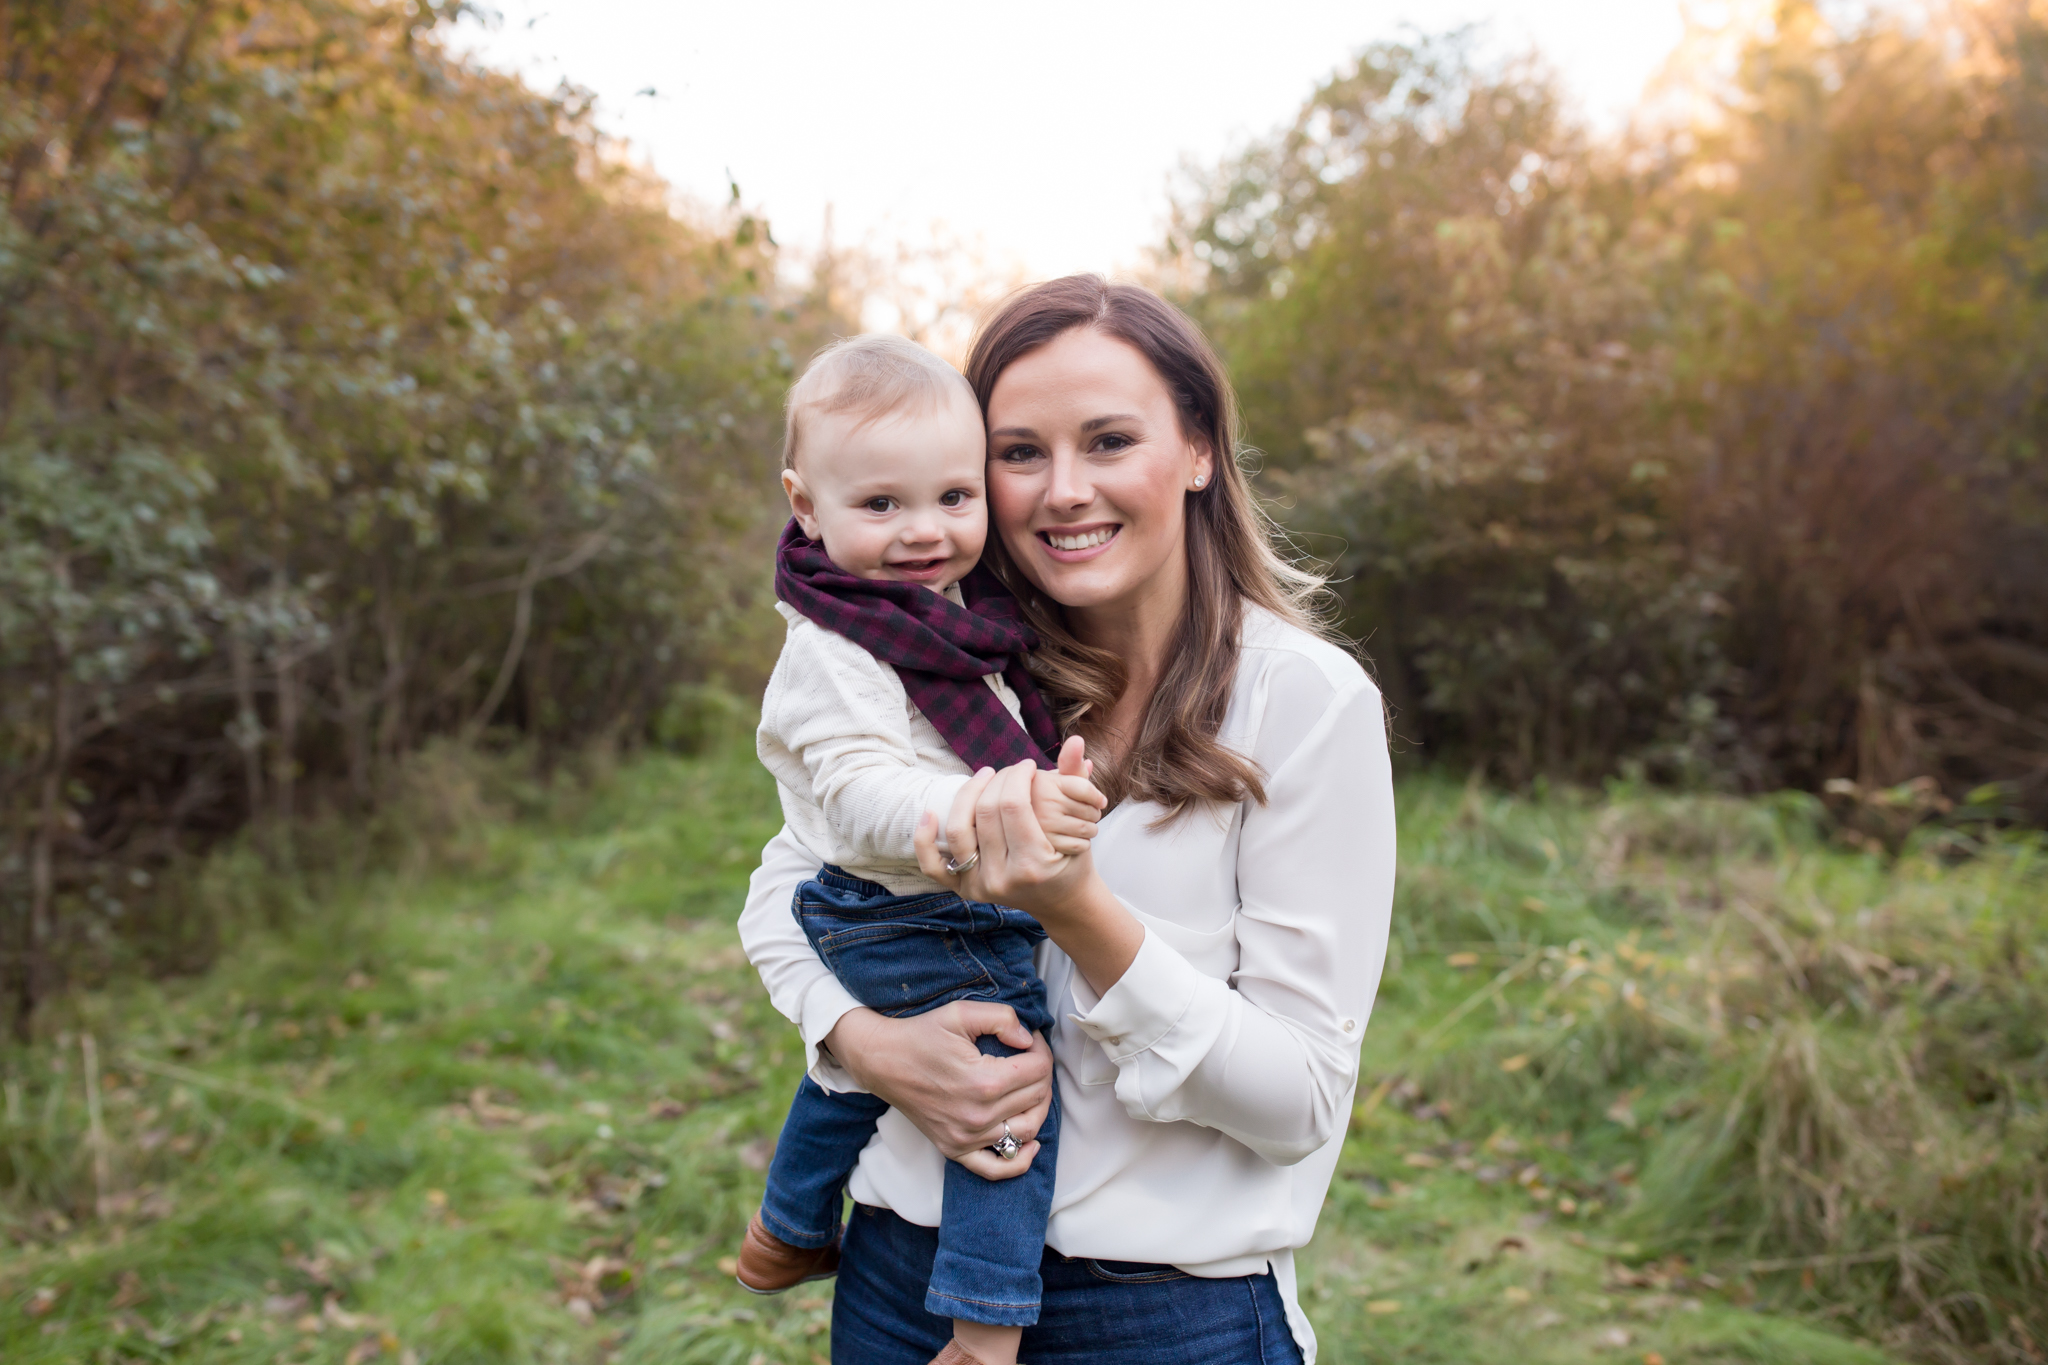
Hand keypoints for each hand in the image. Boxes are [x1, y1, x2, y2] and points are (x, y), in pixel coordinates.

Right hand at [821, 1002, 1052, 1180]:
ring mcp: (967, 1138)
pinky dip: (1020, 1160)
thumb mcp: (961, 1012)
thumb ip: (1003, 1018)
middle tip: (1030, 1058)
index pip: (1039, 1070)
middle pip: (1037, 1098)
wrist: (882, 1060)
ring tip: (1031, 1088)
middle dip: (1042, 1073)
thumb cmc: (920, 1035)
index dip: (1042, 1050)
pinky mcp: (955, 1149)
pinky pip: (996, 1168)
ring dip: (1038, 1107)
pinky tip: (1032, 1144)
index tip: (1031, 1041)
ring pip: (1027, 1130)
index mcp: (984, 1082)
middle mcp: (978, 1116)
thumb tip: (1029, 1040)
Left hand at [918, 736, 1145, 995]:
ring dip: (967, 794)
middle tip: (1010, 771)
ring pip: (958, 830)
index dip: (1018, 776)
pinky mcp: (964, 891)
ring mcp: (980, 887)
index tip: (1028, 766)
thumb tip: (1075, 739)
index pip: (1013, 805)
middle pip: (986, 813)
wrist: (1062, 901)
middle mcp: (1002, 880)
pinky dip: (925, 838)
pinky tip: (930, 812)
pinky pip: (933, 866)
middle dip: (998, 780)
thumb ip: (1076, 780)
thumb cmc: (1073, 858)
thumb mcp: (1083, 822)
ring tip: (984, 776)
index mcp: (1034, 865)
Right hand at [1033, 739, 1106, 855]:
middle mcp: (1039, 801)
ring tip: (1081, 827)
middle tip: (1086, 815)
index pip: (1084, 788)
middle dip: (1093, 813)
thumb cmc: (1046, 801)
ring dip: (1090, 830)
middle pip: (1088, 809)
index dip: (1097, 796)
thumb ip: (1070, 766)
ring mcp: (1040, 825)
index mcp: (1043, 782)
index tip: (1100, 801)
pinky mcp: (1045, 847)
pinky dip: (1082, 845)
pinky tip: (1073, 841)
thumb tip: (1080, 746)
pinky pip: (1079, 845)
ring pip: (1086, 828)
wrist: (1026, 832)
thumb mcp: (1056, 782)